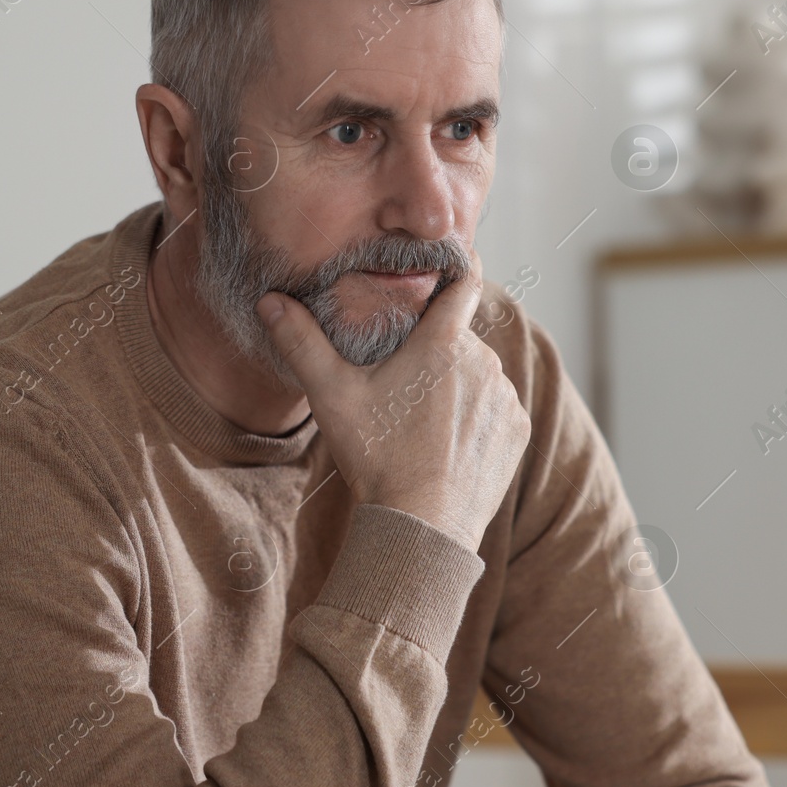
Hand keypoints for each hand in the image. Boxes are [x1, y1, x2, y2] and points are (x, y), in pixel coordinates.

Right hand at [256, 252, 529, 550]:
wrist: (422, 527)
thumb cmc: (377, 457)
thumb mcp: (332, 398)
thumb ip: (301, 343)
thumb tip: (270, 300)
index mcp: (443, 343)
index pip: (465, 280)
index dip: (459, 264)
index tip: (450, 260)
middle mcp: (485, 361)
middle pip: (461, 338)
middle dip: (437, 349)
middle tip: (403, 379)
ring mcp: (505, 397)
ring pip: (480, 374)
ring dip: (458, 385)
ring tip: (422, 419)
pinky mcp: (517, 430)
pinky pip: (497, 408)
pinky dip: (477, 416)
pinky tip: (447, 441)